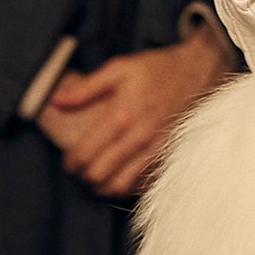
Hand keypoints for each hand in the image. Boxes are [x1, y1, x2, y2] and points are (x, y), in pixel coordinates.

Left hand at [37, 13, 236, 195]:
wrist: (198, 71)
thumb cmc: (157, 69)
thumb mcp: (118, 69)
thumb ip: (85, 88)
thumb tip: (55, 101)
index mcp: (122, 114)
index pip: (86, 153)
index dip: (71, 163)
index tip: (69, 162)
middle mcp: (139, 136)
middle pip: (100, 174)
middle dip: (85, 176)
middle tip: (82, 170)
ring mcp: (156, 149)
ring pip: (122, 185)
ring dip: (105, 186)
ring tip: (100, 177)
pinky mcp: (169, 155)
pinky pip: (144, 184)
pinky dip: (130, 186)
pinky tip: (124, 176)